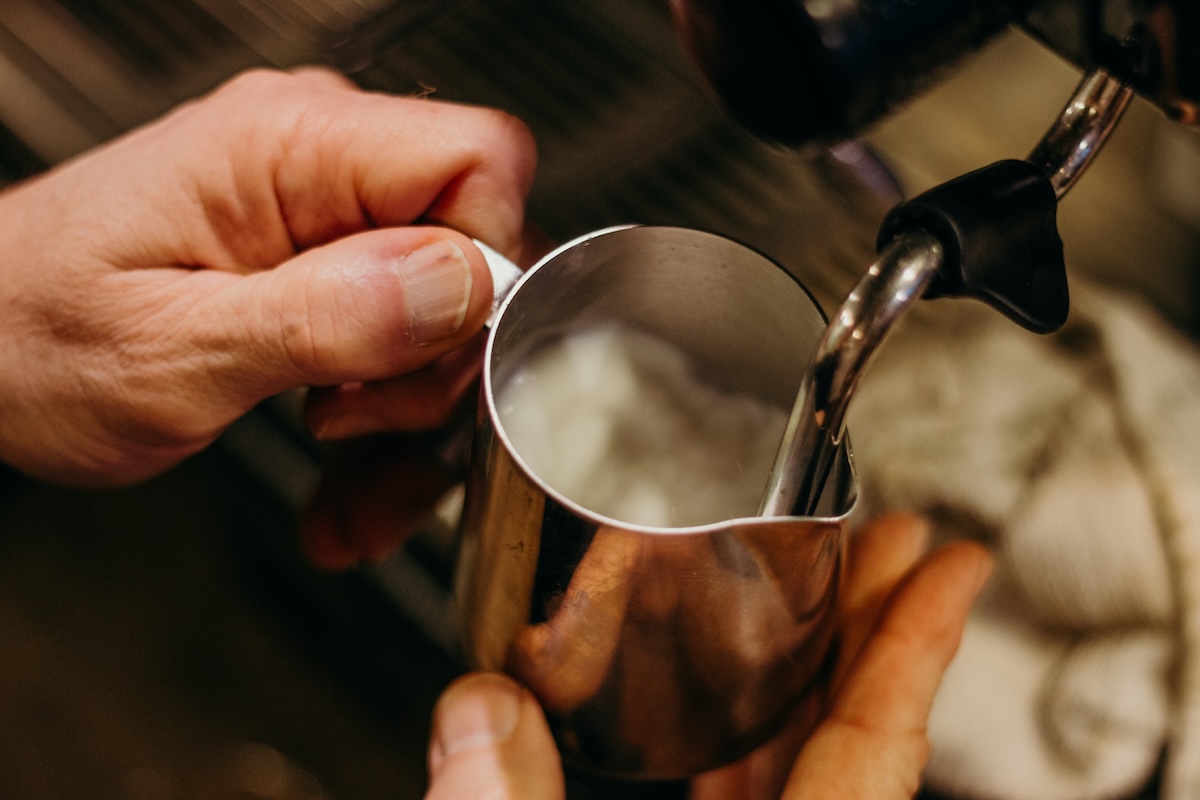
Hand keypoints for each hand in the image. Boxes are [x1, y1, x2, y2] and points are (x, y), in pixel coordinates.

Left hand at [0, 67, 535, 486]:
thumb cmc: (28, 337)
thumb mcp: (172, 352)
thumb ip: (324, 315)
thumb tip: (463, 285)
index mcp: (288, 146)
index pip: (477, 160)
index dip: (488, 266)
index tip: (431, 355)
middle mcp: (317, 161)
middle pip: (477, 246)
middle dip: (440, 364)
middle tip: (357, 420)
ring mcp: (321, 211)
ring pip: (447, 312)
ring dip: (412, 415)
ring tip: (345, 474)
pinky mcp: (320, 261)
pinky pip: (401, 334)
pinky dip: (384, 419)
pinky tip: (343, 474)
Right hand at [423, 513, 992, 798]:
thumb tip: (474, 716)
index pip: (881, 743)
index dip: (922, 641)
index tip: (956, 561)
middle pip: (848, 729)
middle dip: (860, 618)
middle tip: (876, 535)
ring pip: (797, 758)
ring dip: (798, 665)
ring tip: (795, 580)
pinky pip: (746, 789)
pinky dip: (736, 728)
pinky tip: (705, 687)